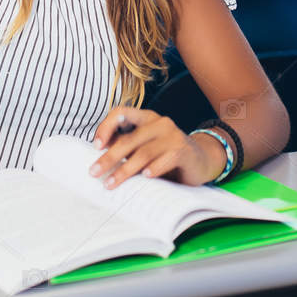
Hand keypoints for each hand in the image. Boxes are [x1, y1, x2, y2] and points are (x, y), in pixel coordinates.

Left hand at [91, 107, 222, 188]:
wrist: (201, 161)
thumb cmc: (166, 156)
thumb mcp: (144, 148)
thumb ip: (126, 146)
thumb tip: (98, 154)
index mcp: (146, 118)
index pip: (121, 112)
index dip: (106, 127)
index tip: (96, 146)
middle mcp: (159, 122)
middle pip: (129, 139)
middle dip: (109, 157)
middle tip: (95, 173)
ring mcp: (173, 135)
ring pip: (144, 152)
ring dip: (125, 170)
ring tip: (111, 183)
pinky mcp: (184, 150)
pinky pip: (166, 159)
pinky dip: (154, 168)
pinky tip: (145, 177)